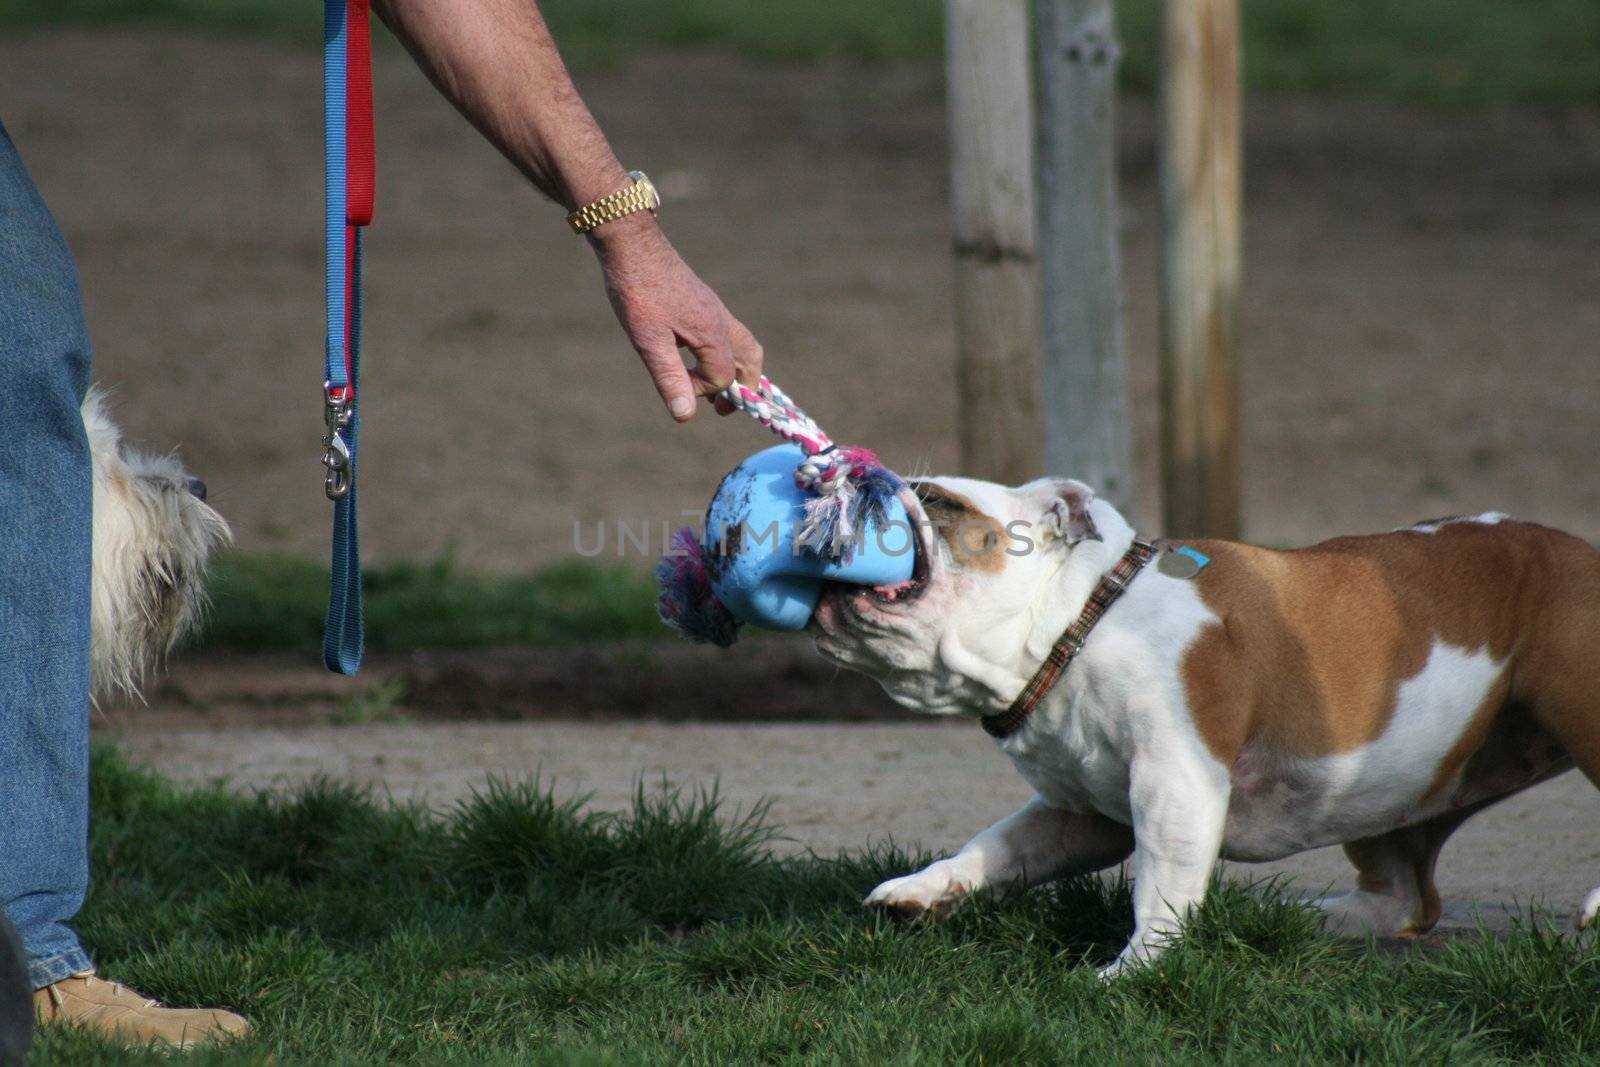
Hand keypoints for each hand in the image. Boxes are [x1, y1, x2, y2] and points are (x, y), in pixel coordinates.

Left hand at [590, 215, 762, 421]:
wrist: (630, 244)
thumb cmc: (638, 292)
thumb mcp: (649, 341)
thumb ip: (670, 378)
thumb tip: (686, 416)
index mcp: (712, 333)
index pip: (723, 377)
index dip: (703, 391)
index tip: (678, 388)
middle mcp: (720, 320)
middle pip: (750, 359)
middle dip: (742, 386)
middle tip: (722, 407)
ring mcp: (713, 308)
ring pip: (741, 344)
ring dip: (734, 369)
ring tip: (713, 386)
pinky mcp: (701, 301)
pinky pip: (725, 332)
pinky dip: (721, 351)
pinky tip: (693, 354)